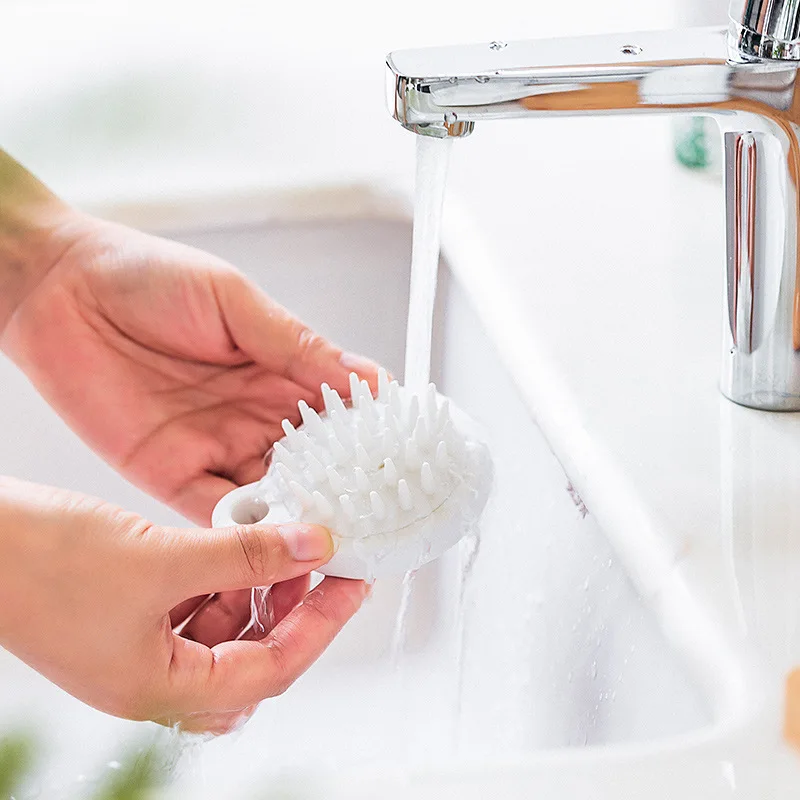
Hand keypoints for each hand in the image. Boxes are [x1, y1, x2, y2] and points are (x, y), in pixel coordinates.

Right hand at [0, 477, 366, 733]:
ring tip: (285, 544)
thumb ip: (245, 554)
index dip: (321, 625)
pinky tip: (238, 541)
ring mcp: (141, 645)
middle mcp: (154, 676)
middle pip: (252, 654)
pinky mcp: (131, 613)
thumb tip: (312, 547)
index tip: (352, 585)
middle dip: (294, 607)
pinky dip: (225, 575)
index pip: (271, 668)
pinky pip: (197, 603)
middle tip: (326, 564)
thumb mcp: (162, 558)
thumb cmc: (39, 564)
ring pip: (226, 627)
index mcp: (161, 687)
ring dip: (260, 587)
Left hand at [1, 214, 379, 523]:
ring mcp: (215, 445)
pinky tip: (278, 539)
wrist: (56, 289)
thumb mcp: (234, 301)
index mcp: (275, 367)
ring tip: (342, 534)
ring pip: (275, 492)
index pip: (338, 409)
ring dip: (304, 513)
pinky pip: (218, 510)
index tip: (405, 457)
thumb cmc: (144, 276)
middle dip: (347, 487)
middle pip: (314, 462)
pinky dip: (248, 528)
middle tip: (385, 513)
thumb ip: (295, 345)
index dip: (370, 434)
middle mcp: (252, 412)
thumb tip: (363, 377)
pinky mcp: (171, 472)